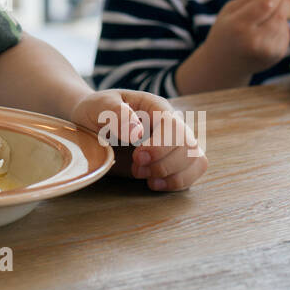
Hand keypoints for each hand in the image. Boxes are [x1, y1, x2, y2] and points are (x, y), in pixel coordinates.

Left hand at [72, 89, 207, 191]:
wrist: (93, 124)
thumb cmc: (96, 112)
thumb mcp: (98, 107)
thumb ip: (115, 114)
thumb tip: (137, 131)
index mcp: (155, 106)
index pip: (173, 126)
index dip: (160, 146)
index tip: (137, 156)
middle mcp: (171, 124)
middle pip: (189, 145)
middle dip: (164, 163)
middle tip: (136, 167)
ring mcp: (175, 143)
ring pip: (196, 160)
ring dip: (173, 175)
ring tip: (146, 177)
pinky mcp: (173, 161)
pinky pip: (192, 174)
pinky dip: (177, 183)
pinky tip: (153, 183)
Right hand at [202, 0, 289, 78]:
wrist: (224, 65)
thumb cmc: (225, 32)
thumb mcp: (230, 10)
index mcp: (238, 27)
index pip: (265, 4)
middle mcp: (255, 41)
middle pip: (279, 12)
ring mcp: (269, 50)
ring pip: (284, 21)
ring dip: (281, 11)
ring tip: (267, 11)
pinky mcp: (278, 54)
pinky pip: (285, 31)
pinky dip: (280, 25)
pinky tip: (267, 28)